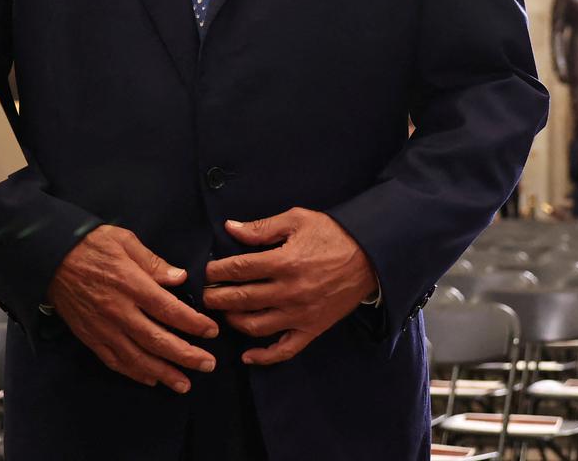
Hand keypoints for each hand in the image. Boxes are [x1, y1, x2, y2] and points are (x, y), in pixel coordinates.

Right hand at [46, 225, 218, 393]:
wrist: (48, 257)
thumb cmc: (89, 244)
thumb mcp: (123, 240)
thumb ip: (153, 262)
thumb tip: (180, 278)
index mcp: (130, 283)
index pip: (169, 310)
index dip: (193, 324)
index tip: (211, 331)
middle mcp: (118, 310)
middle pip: (157, 340)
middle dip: (186, 355)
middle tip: (208, 365)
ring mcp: (103, 327)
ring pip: (138, 357)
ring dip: (164, 373)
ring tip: (185, 384)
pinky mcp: (90, 336)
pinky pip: (114, 361)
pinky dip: (134, 373)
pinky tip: (151, 379)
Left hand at [203, 209, 374, 366]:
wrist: (371, 256)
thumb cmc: (332, 234)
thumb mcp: (296, 220)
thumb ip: (262, 228)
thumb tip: (230, 228)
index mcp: (284, 262)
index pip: (239, 269)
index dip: (216, 271)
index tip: (207, 272)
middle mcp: (290, 292)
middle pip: (241, 299)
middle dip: (216, 298)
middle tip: (205, 295)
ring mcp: (301, 314)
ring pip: (256, 326)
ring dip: (233, 321)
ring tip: (223, 313)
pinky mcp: (313, 329)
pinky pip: (285, 350)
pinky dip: (264, 357)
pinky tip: (247, 355)